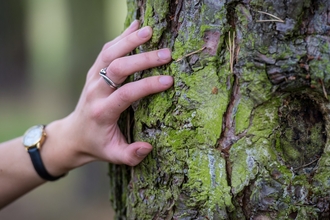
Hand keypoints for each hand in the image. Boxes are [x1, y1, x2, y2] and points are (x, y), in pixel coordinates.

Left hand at [48, 20, 172, 172]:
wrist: (74, 134)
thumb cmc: (97, 144)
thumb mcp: (114, 156)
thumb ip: (131, 155)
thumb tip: (148, 147)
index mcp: (102, 112)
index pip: (126, 94)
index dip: (147, 86)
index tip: (169, 80)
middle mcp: (95, 92)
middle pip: (117, 68)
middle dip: (143, 59)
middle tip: (167, 54)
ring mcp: (92, 79)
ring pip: (109, 53)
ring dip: (129, 41)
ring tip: (150, 31)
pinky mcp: (94, 71)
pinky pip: (106, 50)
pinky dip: (121, 37)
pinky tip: (136, 27)